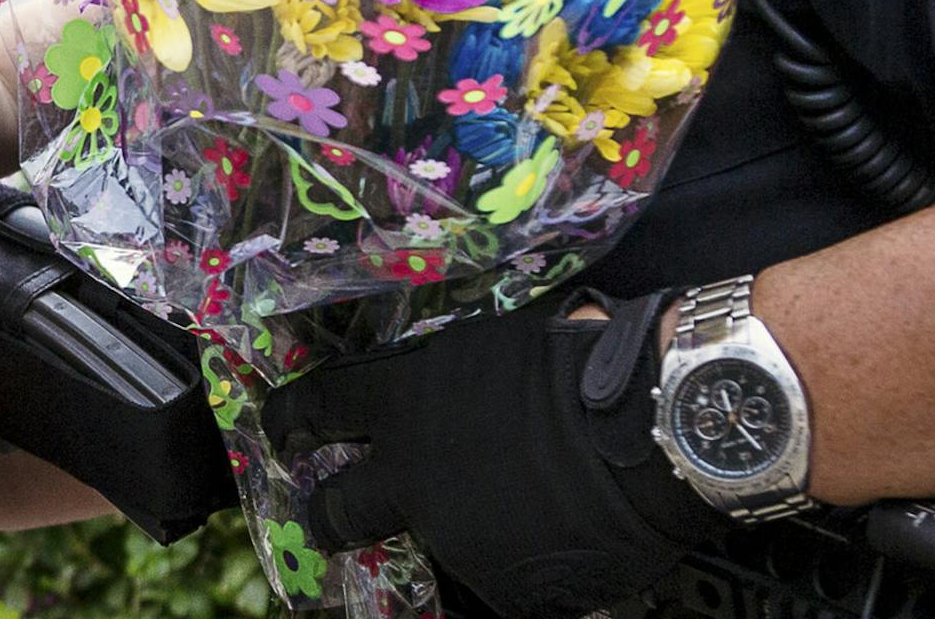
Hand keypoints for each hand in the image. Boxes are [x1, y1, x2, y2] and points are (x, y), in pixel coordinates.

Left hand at [261, 289, 724, 618]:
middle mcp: (409, 476)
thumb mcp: (495, 345)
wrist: (652, 429)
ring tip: (500, 504)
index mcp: (403, 402)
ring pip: (425, 541)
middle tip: (330, 507)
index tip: (282, 427)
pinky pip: (490, 577)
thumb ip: (451, 371)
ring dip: (447, 525)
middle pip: (335, 508)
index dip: (289, 419)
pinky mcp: (499, 589)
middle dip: (325, 509)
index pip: (314, 408)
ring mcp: (450, 539)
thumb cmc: (581, 362)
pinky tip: (547, 531)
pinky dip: (510, 558)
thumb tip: (448, 378)